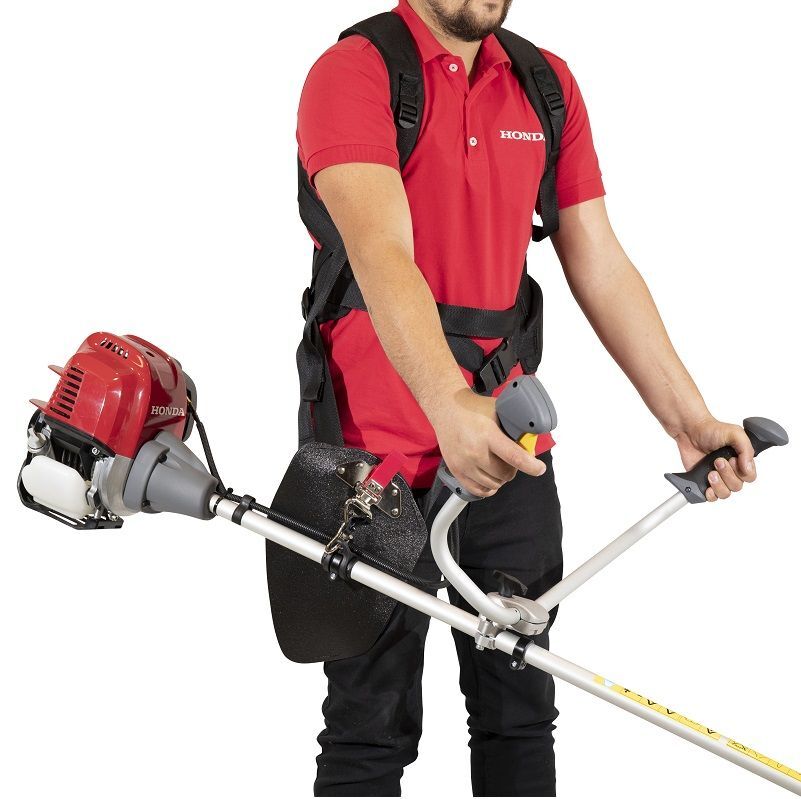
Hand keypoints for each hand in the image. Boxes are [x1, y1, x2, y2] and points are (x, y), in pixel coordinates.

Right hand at [429, 387, 546, 497]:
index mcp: (487, 435)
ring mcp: (463, 463)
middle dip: (514, 469)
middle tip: (513, 459)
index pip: (514, 457)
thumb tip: (530, 442)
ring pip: (493, 484)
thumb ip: (513, 426)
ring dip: (501, 478)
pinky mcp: (456, 470)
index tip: (539, 468)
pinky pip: (477, 490)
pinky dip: (488, 487)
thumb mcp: (498, 410)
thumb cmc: (472, 408)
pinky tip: (491, 478)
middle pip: (505, 473)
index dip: (531, 466)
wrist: (446, 409)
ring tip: (500, 465)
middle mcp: (474, 451)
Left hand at [675, 415, 755, 501]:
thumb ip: (746, 449)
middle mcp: (730, 471)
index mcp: (741, 461)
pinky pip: (711, 497)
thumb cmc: (712, 430)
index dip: (742, 472)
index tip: (732, 460)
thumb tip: (748, 468)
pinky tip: (707, 486)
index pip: (750, 477)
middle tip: (717, 461)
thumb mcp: (735, 433)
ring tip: (710, 472)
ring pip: (725, 493)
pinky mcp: (703, 482)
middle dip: (727, 474)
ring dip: (718, 484)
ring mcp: (717, 477)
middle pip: (737, 486)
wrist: (690, 431)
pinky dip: (710, 494)